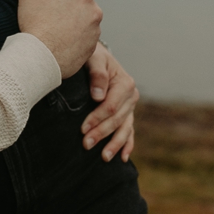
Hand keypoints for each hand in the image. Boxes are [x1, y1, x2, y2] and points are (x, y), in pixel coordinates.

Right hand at [14, 0, 102, 77]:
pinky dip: (76, 44)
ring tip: (56, 31)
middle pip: (89, 6)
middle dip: (77, 8)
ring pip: (88, 25)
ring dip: (77, 26)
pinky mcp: (91, 51)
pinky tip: (59, 46)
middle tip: (55, 14)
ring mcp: (94, 34)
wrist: (39, 57)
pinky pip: (85, 44)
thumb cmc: (36, 22)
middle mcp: (94, 13)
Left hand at [81, 42, 137, 161]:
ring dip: (115, 144)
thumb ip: (97, 74)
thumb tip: (98, 96)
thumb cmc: (92, 56)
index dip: (96, 118)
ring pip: (124, 128)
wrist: (97, 56)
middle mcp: (131, 96)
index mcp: (125, 83)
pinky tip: (123, 157)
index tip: (82, 128)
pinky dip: (127, 144)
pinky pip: (129, 131)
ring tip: (104, 158)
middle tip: (85, 145)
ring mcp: (130, 106)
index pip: (110, 106)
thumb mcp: (94, 59)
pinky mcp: (127, 113)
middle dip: (101, 133)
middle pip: (116, 120)